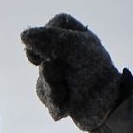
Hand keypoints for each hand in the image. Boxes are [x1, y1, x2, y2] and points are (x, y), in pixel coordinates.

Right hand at [20, 14, 126, 130]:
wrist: (108, 108)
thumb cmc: (96, 73)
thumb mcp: (76, 49)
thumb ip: (51, 39)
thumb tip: (24, 36)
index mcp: (78, 38)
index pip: (58, 24)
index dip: (49, 32)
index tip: (47, 44)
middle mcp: (68, 54)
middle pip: (41, 51)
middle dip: (47, 65)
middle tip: (54, 69)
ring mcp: (62, 74)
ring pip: (41, 77)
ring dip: (51, 86)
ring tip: (66, 92)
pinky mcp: (59, 93)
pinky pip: (45, 94)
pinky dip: (55, 101)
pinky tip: (66, 105)